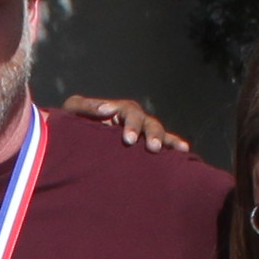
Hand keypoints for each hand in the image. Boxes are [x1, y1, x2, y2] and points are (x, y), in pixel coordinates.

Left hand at [61, 93, 193, 156]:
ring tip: (170, 149)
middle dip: (149, 133)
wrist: (76, 142)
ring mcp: (142, 132)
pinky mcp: (146, 146)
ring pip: (157, 132)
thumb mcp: (74, 111)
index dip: (130, 124)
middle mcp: (134, 119)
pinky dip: (174, 145)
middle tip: (149, 147)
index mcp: (118, 109)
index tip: (128, 138)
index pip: (128, 112)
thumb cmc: (74, 123)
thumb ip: (86, 107)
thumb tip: (106, 110)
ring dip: (164, 140)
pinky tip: (184, 151)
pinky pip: (165, 144)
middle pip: (147, 122)